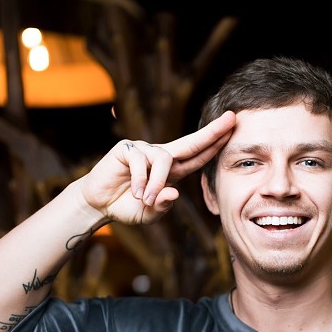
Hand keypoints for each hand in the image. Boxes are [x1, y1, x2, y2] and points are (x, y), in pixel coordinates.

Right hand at [81, 111, 235, 224]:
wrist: (100, 204)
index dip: (214, 144)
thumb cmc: (127, 207)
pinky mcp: (127, 149)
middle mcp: (161, 156)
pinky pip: (140, 162)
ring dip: (156, 182)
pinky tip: (133, 192)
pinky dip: (139, 180)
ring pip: (163, 159)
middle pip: (191, 142)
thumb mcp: (149, 213)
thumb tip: (173, 193)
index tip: (232, 130)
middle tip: (231, 118)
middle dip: (212, 131)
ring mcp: (144, 150)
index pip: (197, 156)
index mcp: (172, 171)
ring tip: (144, 199)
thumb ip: (162, 205)